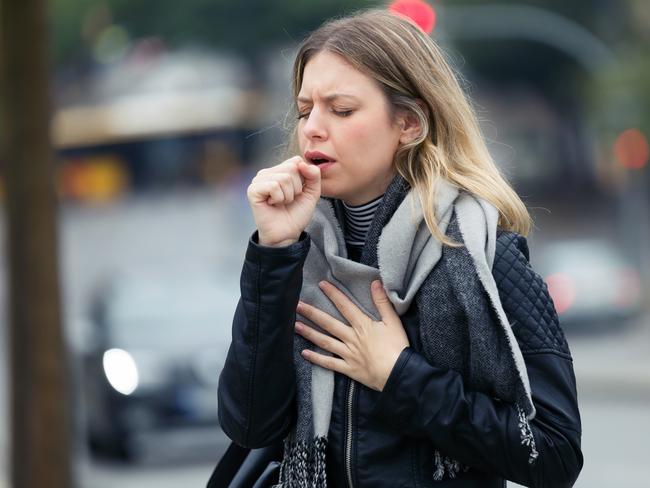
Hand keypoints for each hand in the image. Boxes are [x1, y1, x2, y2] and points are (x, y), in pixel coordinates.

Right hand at [247, 156, 320, 246]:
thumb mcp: (312, 193)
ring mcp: (258, 180)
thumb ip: (314, 175)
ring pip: (284, 178)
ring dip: (288, 196)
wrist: (286, 234)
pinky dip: (279, 198)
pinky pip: (273, 186)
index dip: (303, 178)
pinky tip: (273, 204)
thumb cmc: (296, 214)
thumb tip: (303, 163)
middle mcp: (267, 172)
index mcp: (279, 170)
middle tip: (288, 200)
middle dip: (296, 188)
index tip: (298, 193)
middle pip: (292, 168)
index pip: (296, 161)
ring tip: (281, 203)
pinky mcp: (253, 190)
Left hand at [295, 280, 409, 391]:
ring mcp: (348, 354)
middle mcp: (351, 338)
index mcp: (362, 325)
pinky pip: (329, 363)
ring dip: (309, 333)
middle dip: (312, 313)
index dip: (333, 294)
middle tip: (297, 305)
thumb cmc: (398, 347)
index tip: (321, 284)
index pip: (344, 306)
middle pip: (328, 323)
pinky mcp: (348, 368)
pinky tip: (304, 353)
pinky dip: (316, 358)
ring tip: (296, 325)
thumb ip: (382, 302)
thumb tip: (375, 283)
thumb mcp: (393, 322)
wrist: (398, 374)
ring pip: (324, 341)